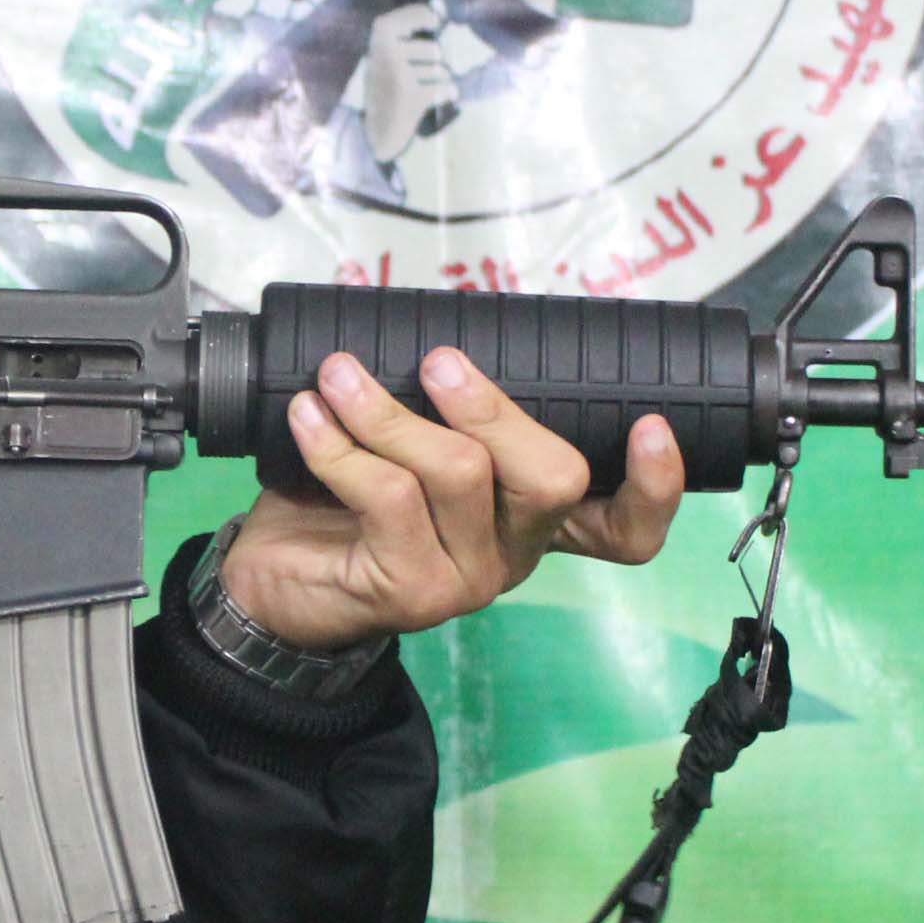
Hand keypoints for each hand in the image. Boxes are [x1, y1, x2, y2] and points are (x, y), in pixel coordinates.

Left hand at [221, 348, 684, 651]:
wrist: (268, 581)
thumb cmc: (344, 501)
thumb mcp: (410, 446)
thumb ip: (449, 411)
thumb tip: (448, 331)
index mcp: (534, 518)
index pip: (627, 529)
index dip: (655, 486)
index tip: (651, 424)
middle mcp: (515, 553)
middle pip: (552, 478)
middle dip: (494, 407)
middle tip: (437, 362)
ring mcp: (467, 579)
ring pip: (459, 473)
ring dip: (389, 411)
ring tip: (339, 374)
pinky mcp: (409, 591)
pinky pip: (388, 496)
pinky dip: (341, 444)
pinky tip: (308, 416)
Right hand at [360, 0, 455, 163]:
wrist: (376, 127)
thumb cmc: (387, 83)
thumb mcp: (388, 53)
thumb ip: (410, 31)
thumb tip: (441, 7)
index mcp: (379, 37)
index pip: (415, 15)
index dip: (426, 18)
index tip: (436, 22)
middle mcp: (386, 53)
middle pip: (434, 50)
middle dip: (435, 63)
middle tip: (420, 72)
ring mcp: (397, 76)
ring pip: (441, 71)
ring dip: (439, 80)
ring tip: (424, 87)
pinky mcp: (409, 97)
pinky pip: (445, 88)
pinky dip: (448, 94)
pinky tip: (441, 97)